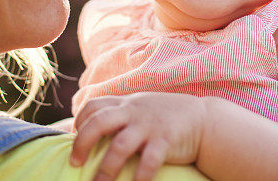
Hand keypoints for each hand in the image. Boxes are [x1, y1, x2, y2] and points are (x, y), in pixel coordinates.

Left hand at [69, 92, 206, 180]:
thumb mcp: (141, 107)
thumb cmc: (166, 117)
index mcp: (126, 103)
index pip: (93, 105)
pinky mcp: (166, 140)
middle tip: (75, 163)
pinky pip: (149, 160)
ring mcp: (150, 125)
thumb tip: (92, 130)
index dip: (79, 122)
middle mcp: (134, 111)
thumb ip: (120, 114)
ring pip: (120, 145)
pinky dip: (139, 176)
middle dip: (82, 143)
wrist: (203, 119)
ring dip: (106, 168)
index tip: (74, 138)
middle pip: (99, 122)